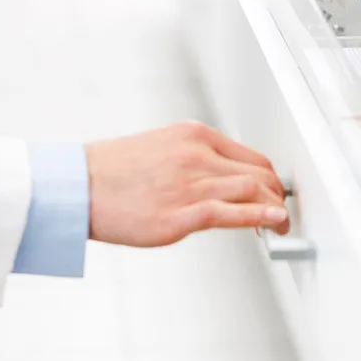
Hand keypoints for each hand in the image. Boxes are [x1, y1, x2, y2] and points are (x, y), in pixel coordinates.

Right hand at [85, 122, 289, 246]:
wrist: (78, 186)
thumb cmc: (113, 171)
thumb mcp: (161, 147)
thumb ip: (195, 159)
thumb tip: (224, 180)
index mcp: (193, 135)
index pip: (250, 156)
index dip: (269, 177)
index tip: (274, 191)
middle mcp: (197, 154)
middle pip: (257, 173)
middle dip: (277, 194)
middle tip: (282, 211)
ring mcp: (190, 183)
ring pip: (251, 191)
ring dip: (275, 209)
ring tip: (282, 224)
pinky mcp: (180, 214)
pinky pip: (232, 213)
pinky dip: (261, 217)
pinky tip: (273, 223)